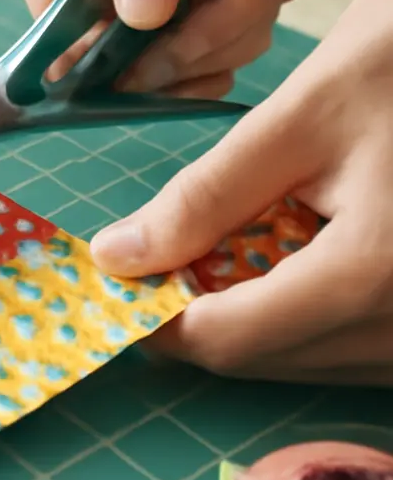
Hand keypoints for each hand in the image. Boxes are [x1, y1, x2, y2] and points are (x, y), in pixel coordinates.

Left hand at [90, 0, 392, 384]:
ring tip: (209, 247)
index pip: (233, 339)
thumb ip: (203, 199)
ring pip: (314, 355)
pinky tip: (276, 251)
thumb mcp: (294, 121)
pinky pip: (355, 335)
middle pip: (272, 358)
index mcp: (374, 276)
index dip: (158, 320)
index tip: (113, 286)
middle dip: (199, 316)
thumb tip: (120, 256)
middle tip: (152, 260)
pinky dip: (301, 304)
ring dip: (249, 314)